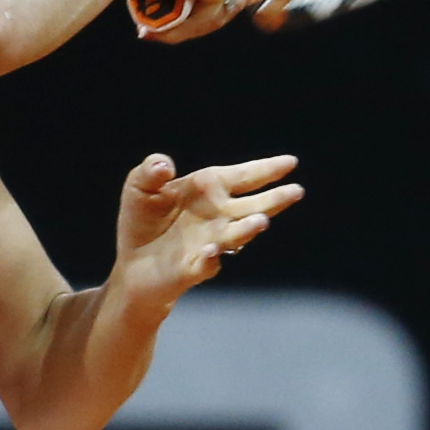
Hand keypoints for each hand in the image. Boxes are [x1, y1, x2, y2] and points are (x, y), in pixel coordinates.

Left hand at [110, 152, 303, 312]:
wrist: (133, 265)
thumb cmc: (142, 222)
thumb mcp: (139, 186)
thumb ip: (150, 170)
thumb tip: (165, 166)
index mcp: (209, 189)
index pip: (244, 176)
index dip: (267, 169)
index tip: (290, 163)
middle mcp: (218, 216)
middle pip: (254, 206)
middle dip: (275, 199)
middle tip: (296, 191)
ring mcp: (211, 242)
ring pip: (237, 235)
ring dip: (248, 229)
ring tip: (261, 222)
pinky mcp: (195, 267)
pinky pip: (208, 263)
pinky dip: (211, 258)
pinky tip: (212, 250)